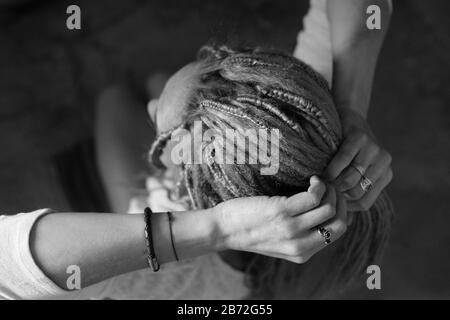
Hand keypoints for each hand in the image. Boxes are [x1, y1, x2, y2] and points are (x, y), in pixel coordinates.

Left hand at [214, 176, 347, 263]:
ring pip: (329, 207)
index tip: (334, 197)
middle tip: (330, 187)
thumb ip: (301, 234)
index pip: (337, 233)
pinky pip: (313, 197)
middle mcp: (300, 244)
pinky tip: (312, 180)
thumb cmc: (249, 230)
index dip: (342, 212)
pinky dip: (318, 185)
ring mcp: (291, 229)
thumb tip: (324, 211)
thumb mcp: (280, 241)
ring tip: (319, 182)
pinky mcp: (281, 212)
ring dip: (330, 190)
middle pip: (340, 222)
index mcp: (302, 253)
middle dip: (340, 201)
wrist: (223, 230)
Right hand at [325, 106, 392, 210]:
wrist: (348, 115)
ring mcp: (374, 148)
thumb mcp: (354, 171)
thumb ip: (352, 192)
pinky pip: (343, 161)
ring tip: (320, 186)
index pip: (364, 202)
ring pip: (350, 180)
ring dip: (332, 185)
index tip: (329, 203)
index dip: (345, 206)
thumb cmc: (347, 149)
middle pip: (357, 192)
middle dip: (337, 195)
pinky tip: (322, 173)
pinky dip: (331, 170)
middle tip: (321, 195)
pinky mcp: (360, 137)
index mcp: (385, 174)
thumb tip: (342, 223)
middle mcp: (384, 161)